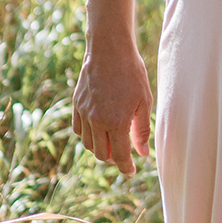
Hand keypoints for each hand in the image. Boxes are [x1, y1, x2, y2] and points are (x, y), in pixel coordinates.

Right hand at [73, 40, 153, 176]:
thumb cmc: (132, 74)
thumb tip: (142, 153)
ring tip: (112, 143)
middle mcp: (97, 121)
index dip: (126, 167)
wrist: (109, 51)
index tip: (131, 171)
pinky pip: (78, 130)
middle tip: (124, 156)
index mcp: (116, 122)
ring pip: (89, 144)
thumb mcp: (144, 102)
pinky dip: (88, 136)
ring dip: (100, 149)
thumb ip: (142, 130)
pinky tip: (99, 131)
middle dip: (114, 160)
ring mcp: (84, 113)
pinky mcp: (77, 105)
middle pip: (102, 154)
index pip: (119, 156)